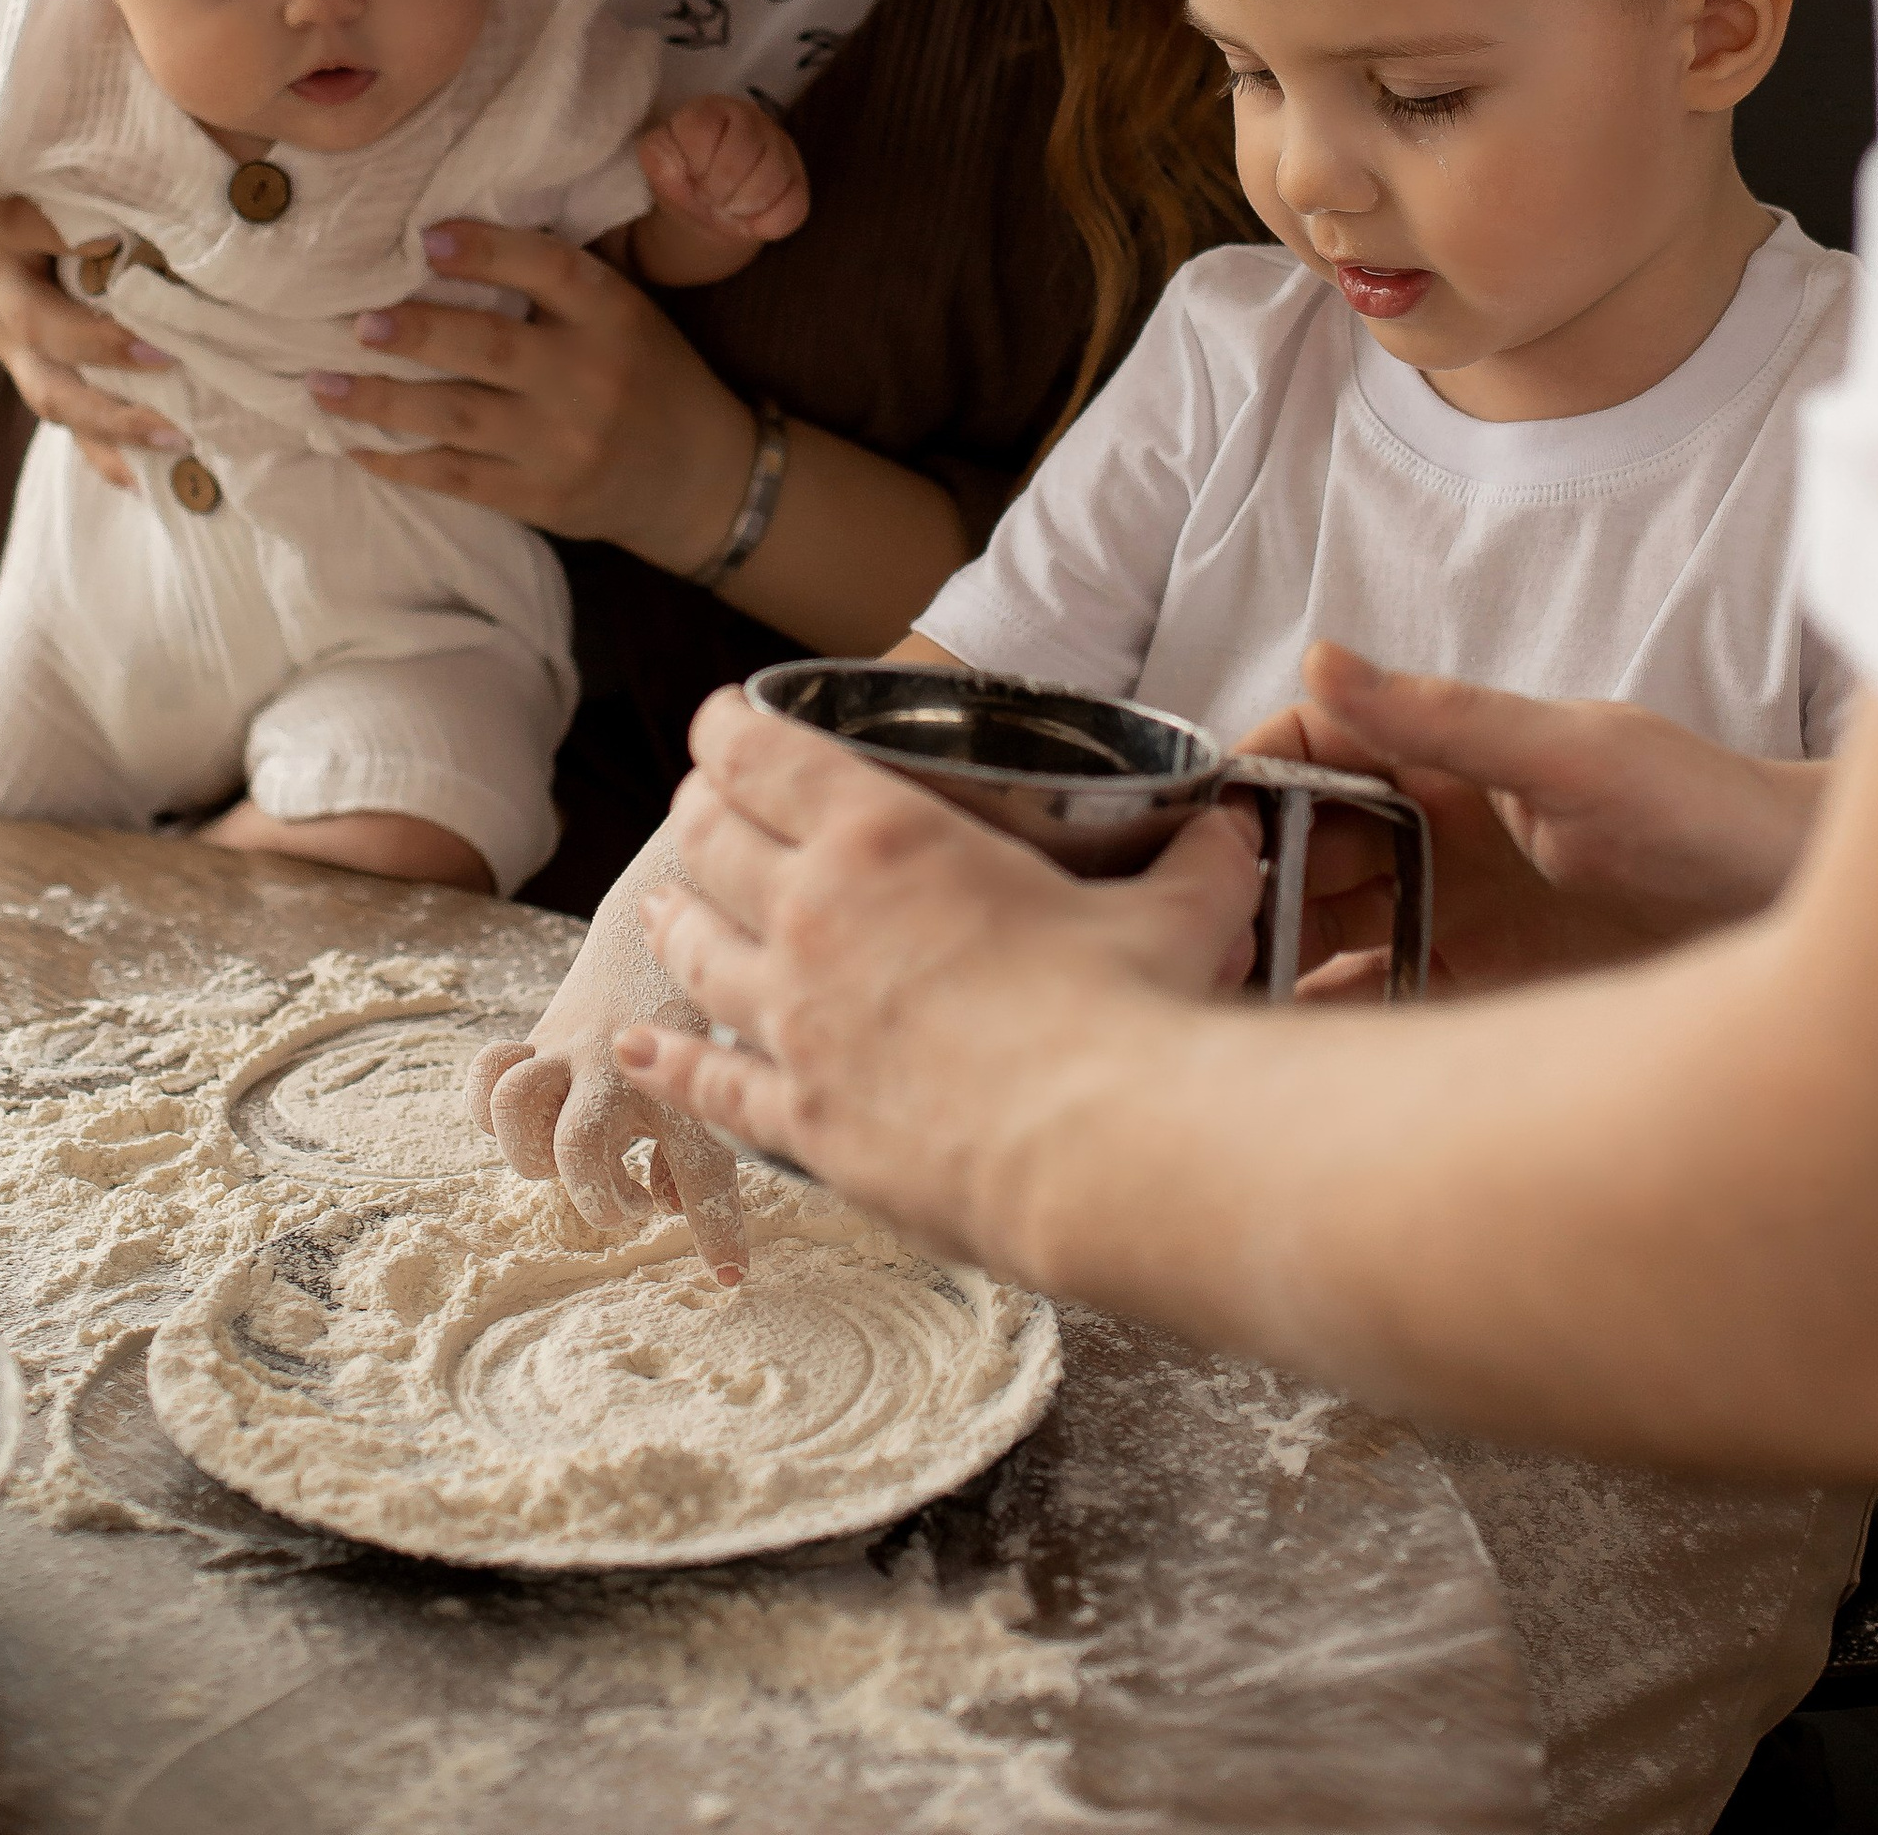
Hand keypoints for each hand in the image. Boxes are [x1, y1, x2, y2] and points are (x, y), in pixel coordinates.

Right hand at [0, 192, 188, 493]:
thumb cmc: (53, 183)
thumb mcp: (64, 168)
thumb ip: (111, 174)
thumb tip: (216, 166)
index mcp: (7, 226)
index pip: (29, 227)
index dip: (67, 239)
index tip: (117, 242)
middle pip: (39, 328)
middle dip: (101, 348)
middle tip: (166, 358)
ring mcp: (9, 343)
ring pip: (49, 393)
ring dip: (112, 420)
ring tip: (176, 438)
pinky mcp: (30, 376)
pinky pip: (64, 425)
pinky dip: (106, 454)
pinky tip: (148, 478)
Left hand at [312, 221, 759, 568]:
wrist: (698, 478)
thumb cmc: (645, 374)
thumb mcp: (625, 313)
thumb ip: (557, 284)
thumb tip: (444, 238)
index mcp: (614, 316)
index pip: (550, 270)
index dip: (488, 251)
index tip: (429, 236)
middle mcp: (590, 378)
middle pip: (490, 348)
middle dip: (416, 334)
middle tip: (358, 321)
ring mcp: (563, 444)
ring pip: (457, 417)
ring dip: (380, 401)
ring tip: (321, 384)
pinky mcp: (541, 498)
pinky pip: (456, 478)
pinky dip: (398, 462)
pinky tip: (352, 443)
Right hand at [469, 868, 747, 1277]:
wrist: (662, 929)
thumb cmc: (698, 1025)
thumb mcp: (717, 1087)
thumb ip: (699, 1160)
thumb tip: (671, 1218)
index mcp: (682, 1084)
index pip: (704, 1171)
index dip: (716, 1233)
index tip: (727, 1275)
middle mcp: (619, 1068)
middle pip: (576, 1149)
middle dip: (596, 1198)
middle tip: (629, 1204)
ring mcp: (571, 1050)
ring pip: (514, 1105)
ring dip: (531, 1152)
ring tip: (568, 1161)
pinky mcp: (539, 1040)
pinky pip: (488, 1076)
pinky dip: (491, 1108)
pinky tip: (530, 1122)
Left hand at [616, 688, 1265, 1273]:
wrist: (1100, 1155)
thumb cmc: (1133, 1017)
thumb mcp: (1181, 911)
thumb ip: (1200, 863)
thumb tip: (1236, 830)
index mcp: (885, 837)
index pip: (762, 753)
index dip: (728, 729)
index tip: (722, 723)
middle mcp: (814, 915)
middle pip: (711, 840)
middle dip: (701, 812)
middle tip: (706, 807)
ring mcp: (794, 1021)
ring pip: (695, 948)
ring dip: (675, 916)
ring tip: (665, 903)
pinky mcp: (802, 1117)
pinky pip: (709, 1080)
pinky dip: (669, 1062)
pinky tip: (642, 1052)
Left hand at [636, 97, 810, 248]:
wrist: (711, 210)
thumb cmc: (685, 181)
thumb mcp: (662, 170)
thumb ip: (660, 161)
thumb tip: (676, 168)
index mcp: (708, 110)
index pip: (703, 127)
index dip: (696, 163)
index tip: (692, 177)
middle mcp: (748, 118)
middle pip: (743, 150)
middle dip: (721, 188)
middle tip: (712, 197)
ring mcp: (779, 145)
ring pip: (772, 176)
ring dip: (744, 206)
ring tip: (731, 207)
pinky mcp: (798, 178)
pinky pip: (792, 206)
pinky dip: (766, 223)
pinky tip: (753, 217)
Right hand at [1236, 641, 1827, 997]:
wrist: (1812, 916)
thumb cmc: (1712, 810)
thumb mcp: (1579, 754)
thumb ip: (1451, 718)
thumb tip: (1322, 658)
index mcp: (1445, 755)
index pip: (1310, 749)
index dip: (1246, 783)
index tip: (1194, 835)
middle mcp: (1435, 830)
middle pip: (1301, 849)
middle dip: (1241, 885)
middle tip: (1188, 944)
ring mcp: (1453, 912)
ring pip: (1327, 930)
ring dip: (1273, 960)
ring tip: (1220, 1012)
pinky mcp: (1482, 993)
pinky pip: (1381, 1006)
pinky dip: (1331, 1030)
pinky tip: (1292, 1071)